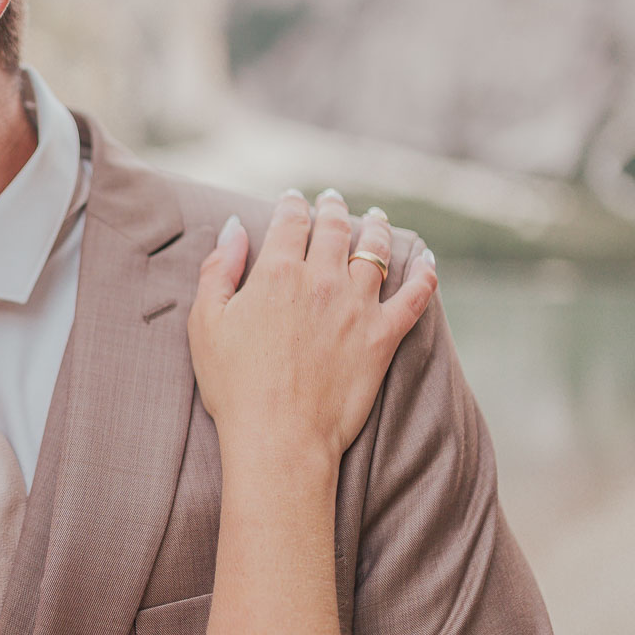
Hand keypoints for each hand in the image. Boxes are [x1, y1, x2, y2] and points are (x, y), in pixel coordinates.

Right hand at [188, 189, 438, 462]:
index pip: (290, 220)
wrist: (279, 437)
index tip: (293, 198)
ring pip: (376, 251)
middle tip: (333, 200)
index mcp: (277, 272)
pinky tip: (427, 261)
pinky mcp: (383, 337)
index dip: (292, 203)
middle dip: (334, 208)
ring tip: (376, 219)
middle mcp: (323, 280)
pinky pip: (415, 296)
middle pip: (336, 228)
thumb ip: (218, 269)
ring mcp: (358, 307)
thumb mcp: (206, 322)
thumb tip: (234, 226)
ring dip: (376, 229)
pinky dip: (424, 274)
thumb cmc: (234, 385)